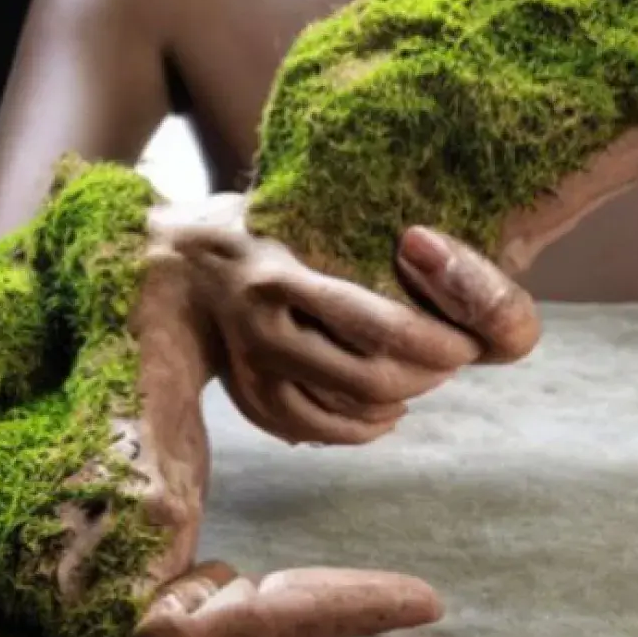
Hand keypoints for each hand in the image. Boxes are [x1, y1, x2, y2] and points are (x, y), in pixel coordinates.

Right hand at [151, 197, 539, 445]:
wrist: (171, 262)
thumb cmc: (250, 222)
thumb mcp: (295, 207)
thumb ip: (352, 229)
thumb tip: (432, 250)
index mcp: (278, 274)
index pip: (377, 325)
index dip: (434, 341)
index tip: (466, 336)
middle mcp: (261, 327)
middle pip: (368, 379)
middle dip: (426, 375)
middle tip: (454, 357)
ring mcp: (250, 370)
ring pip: (344, 411)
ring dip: (399, 402)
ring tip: (425, 379)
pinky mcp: (247, 396)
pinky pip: (314, 429)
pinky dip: (361, 428)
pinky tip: (387, 412)